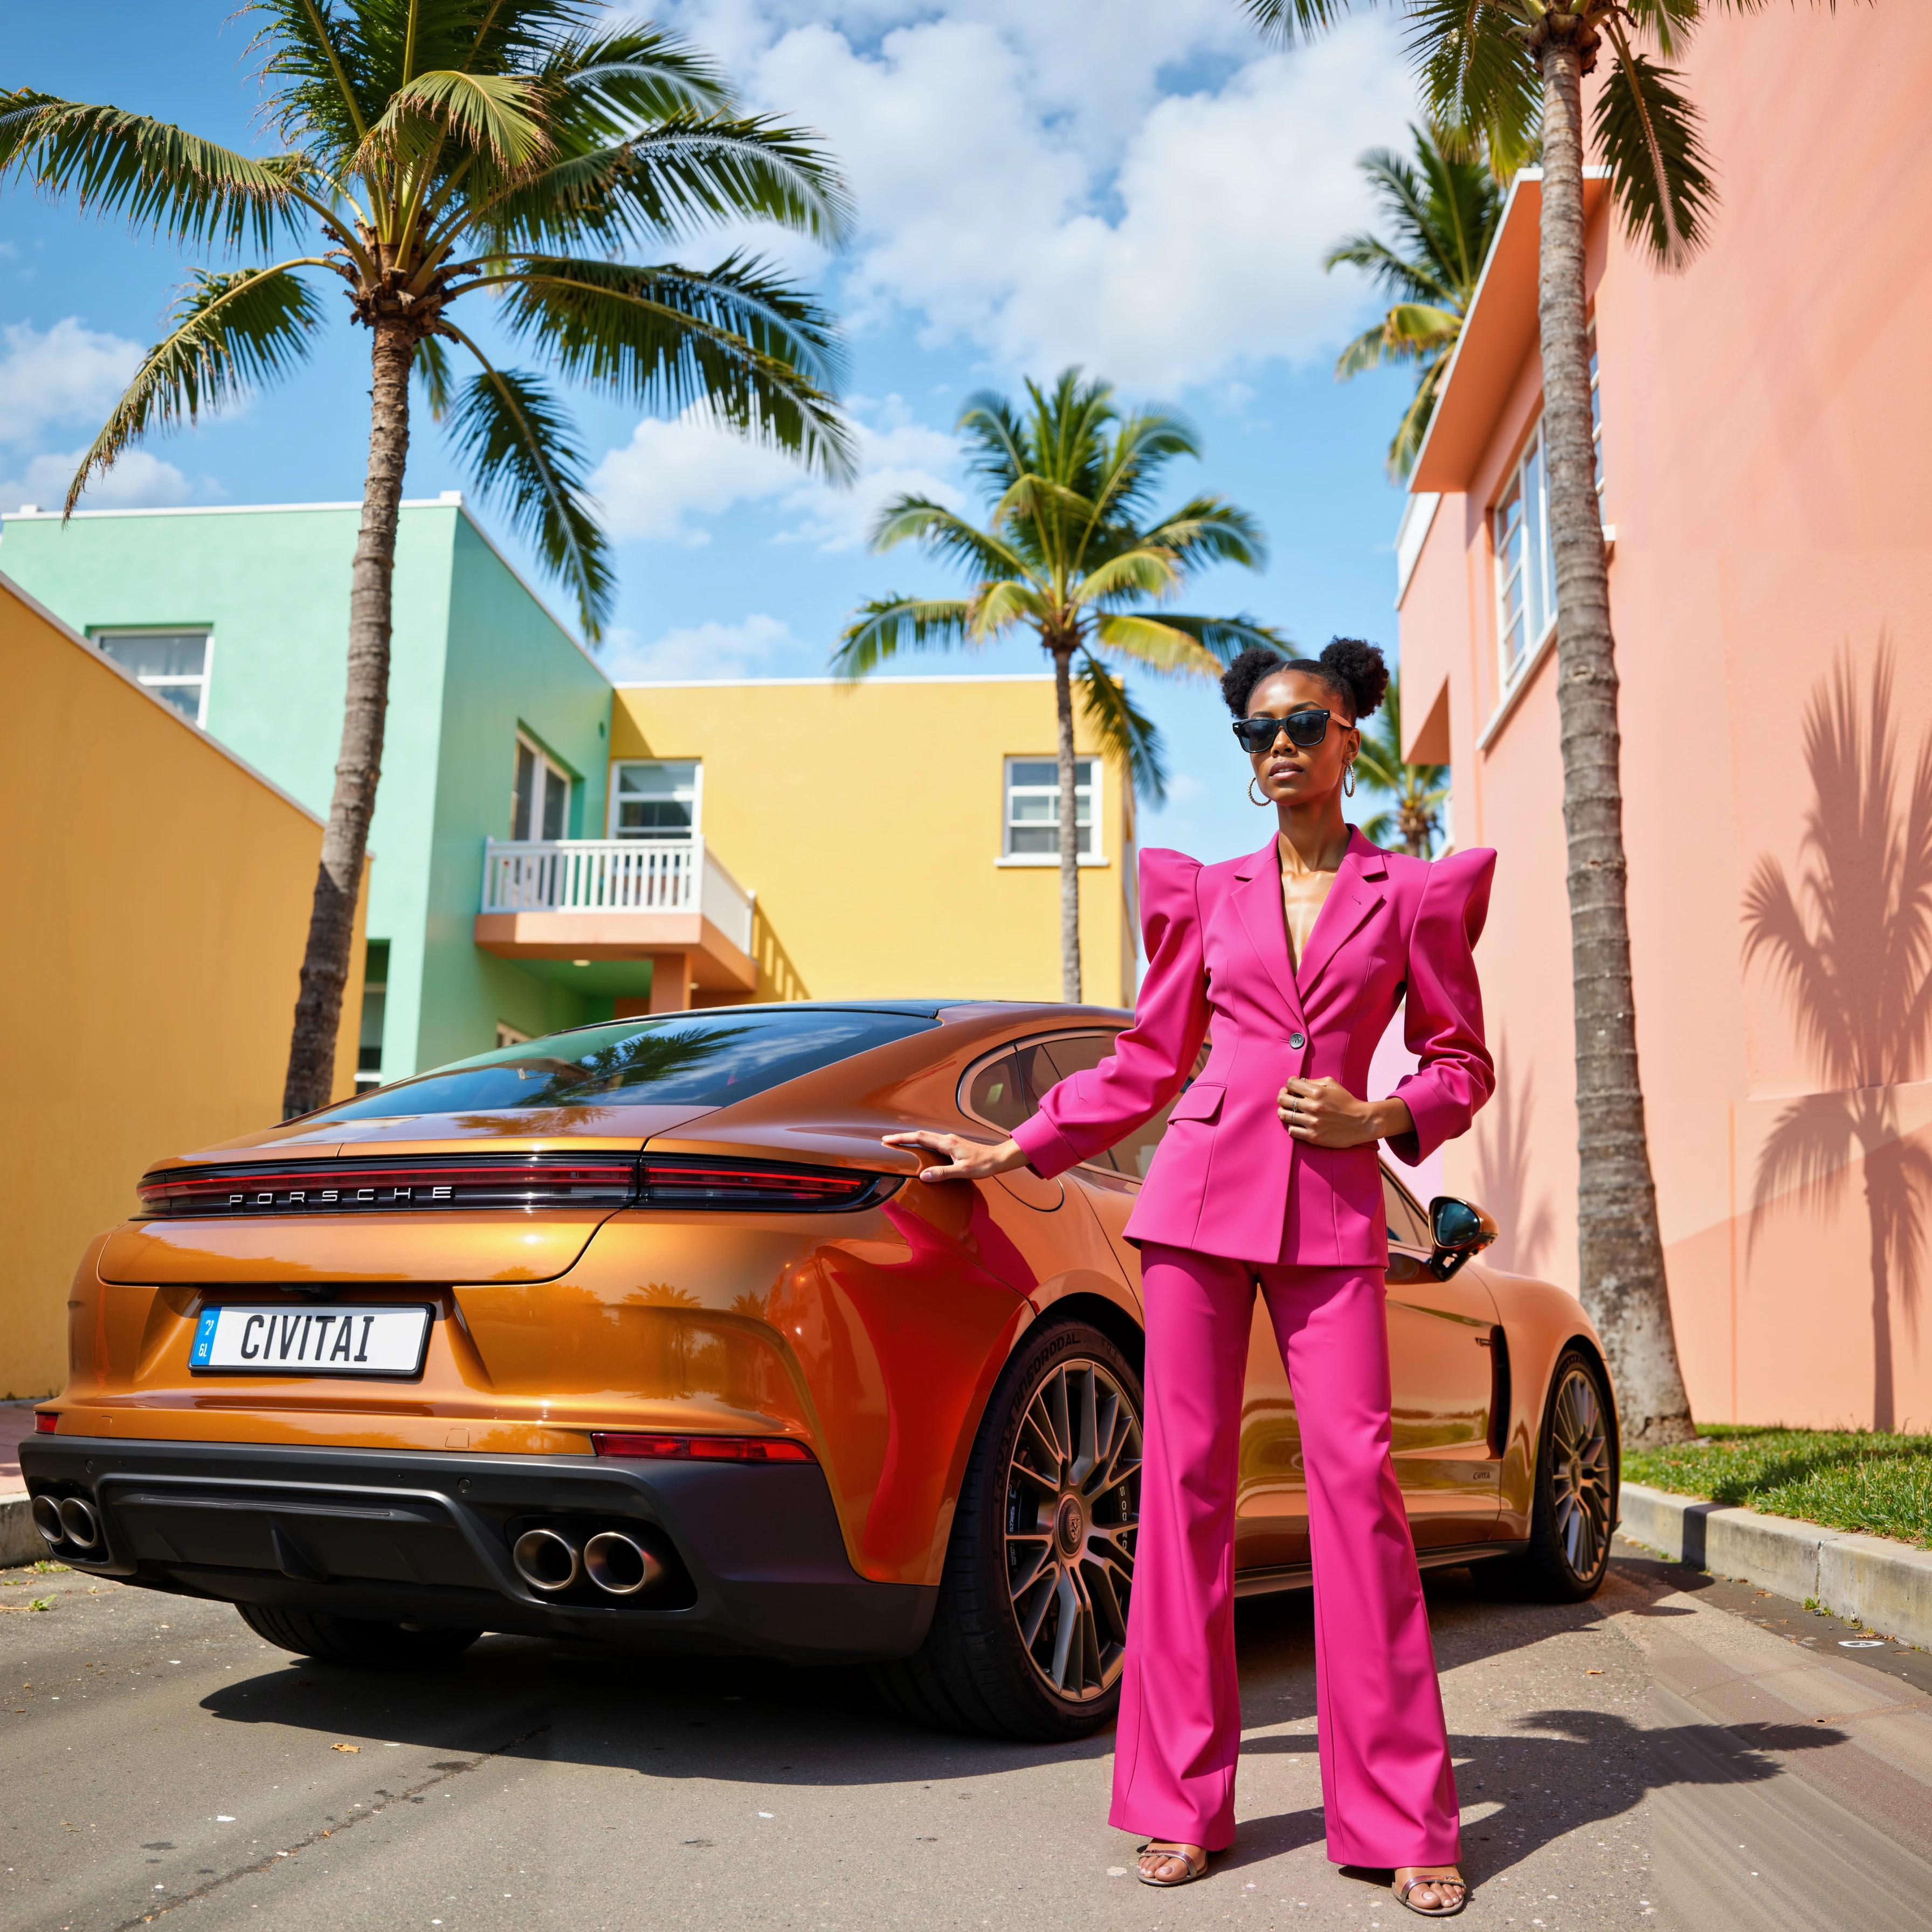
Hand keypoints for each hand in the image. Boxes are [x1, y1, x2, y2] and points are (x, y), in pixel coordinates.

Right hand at [882, 1129, 1026, 1183]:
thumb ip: (942, 1173)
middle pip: (920, 1135)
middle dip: (902, 1137)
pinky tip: (919, 1149)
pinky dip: (921, 1143)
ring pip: (926, 1137)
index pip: (919, 1137)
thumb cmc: (983, 1165)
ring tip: (898, 1144)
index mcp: (946, 1143)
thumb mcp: (963, 1171)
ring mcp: (950, 1141)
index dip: (902, 1138)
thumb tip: (923, 1176)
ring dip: (911, 1139)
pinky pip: (932, 1142)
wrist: (998, 1158)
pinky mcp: (953, 1145)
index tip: (888, 1139)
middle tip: (887, 1141)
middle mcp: (947, 1139)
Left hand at [1277, 1078, 1411, 1148]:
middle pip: (1283, 1099)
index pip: (1290, 1083)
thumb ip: (1313, 1082)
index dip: (1289, 1084)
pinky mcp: (1314, 1137)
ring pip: (1284, 1115)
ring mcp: (1312, 1123)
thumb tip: (1297, 1083)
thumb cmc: (1347, 1102)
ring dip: (1283, 1111)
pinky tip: (1297, 1123)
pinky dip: (1292, 1126)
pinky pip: (1292, 1131)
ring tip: (1287, 1111)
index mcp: (1317, 1091)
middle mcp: (1313, 1107)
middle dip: (1282, 1096)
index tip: (1291, 1088)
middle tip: (1286, 1098)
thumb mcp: (1332, 1084)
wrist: (1362, 1122)